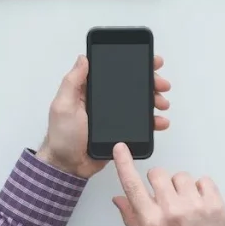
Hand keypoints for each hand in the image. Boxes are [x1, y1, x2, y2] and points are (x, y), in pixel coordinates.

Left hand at [38, 55, 171, 178]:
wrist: (69, 166)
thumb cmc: (62, 137)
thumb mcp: (63, 105)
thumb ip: (72, 82)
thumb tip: (83, 58)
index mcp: (89, 90)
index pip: (113, 71)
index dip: (131, 64)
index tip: (148, 61)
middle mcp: (103, 101)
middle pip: (131, 85)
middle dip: (150, 82)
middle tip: (161, 84)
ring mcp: (113, 116)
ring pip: (139, 103)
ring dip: (154, 100)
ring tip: (162, 102)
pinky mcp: (120, 130)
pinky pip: (140, 123)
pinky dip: (152, 121)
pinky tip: (159, 121)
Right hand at [112, 144, 224, 225]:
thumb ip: (131, 218)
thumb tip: (118, 198)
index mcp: (152, 222)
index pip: (132, 185)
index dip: (124, 163)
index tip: (120, 148)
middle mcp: (172, 212)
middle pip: (158, 173)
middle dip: (160, 182)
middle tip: (167, 198)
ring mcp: (195, 207)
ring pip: (181, 175)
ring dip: (181, 187)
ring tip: (186, 206)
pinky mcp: (215, 204)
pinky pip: (203, 180)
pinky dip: (201, 190)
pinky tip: (200, 206)